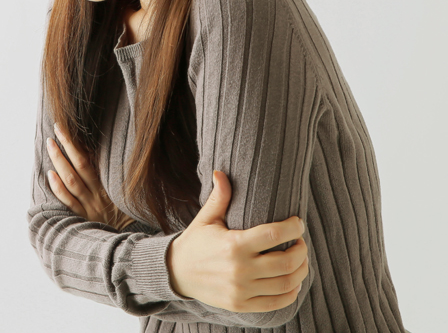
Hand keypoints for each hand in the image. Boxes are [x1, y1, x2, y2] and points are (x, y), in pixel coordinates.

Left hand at [46, 122, 135, 231]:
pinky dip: (58, 188)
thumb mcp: (125, 195)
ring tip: (51, 145)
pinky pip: (68, 201)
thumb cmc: (125, 215)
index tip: (67, 129)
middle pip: (81, 165)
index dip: (78, 144)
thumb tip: (107, 154)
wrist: (125, 242)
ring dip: (60, 162)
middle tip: (57, 130)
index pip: (92, 159)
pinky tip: (50, 175)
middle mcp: (98, 193)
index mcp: (109, 185)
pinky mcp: (82, 217)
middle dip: (68, 146)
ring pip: (72, 181)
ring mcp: (89, 205)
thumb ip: (116, 177)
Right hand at [167, 170, 308, 312]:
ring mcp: (241, 290)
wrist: (176, 273)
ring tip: (300, 260)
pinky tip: (292, 282)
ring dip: (301, 270)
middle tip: (300, 242)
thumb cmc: (195, 243)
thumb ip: (218, 197)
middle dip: (301, 250)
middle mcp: (240, 269)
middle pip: (287, 261)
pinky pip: (276, 302)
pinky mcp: (241, 305)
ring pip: (286, 283)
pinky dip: (291, 293)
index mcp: (233, 245)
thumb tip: (220, 172)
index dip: (293, 227)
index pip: (274, 234)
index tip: (297, 223)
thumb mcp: (205, 219)